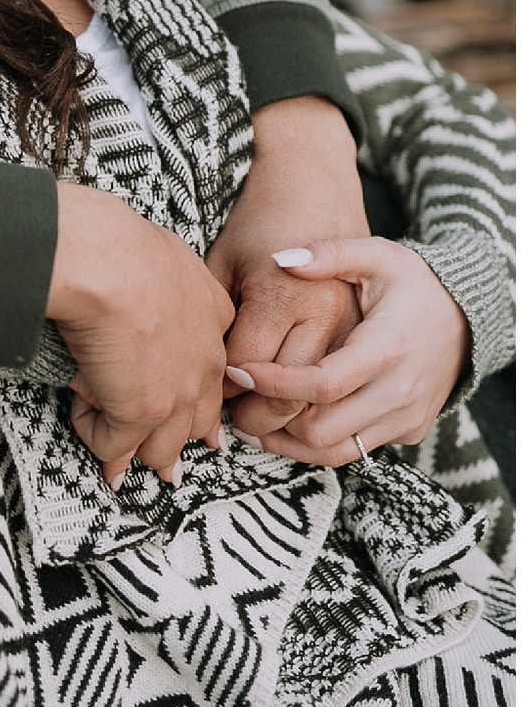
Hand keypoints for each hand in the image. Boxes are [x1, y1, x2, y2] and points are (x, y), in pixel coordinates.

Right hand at [48, 181, 232, 481]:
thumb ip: (164, 280)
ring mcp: (177, 394)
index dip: (195, 400)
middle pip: (198, 422)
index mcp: (214, 317)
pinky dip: (92, 432)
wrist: (106, 261)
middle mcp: (205, 363)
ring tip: (94, 413)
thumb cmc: (120, 245)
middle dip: (172, 439)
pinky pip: (113, 446)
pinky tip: (78, 403)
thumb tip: (134, 284)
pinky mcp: (140, 414)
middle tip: (146, 447)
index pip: (215, 374)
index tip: (183, 415)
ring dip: (126, 438)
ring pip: (162, 449)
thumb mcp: (163, 255)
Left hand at [228, 239, 469, 465]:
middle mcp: (399, 391)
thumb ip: (331, 254)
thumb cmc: (415, 284)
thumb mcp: (378, 255)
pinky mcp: (408, 431)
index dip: (274, 383)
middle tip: (237, 400)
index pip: (322, 384)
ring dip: (289, 442)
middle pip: (321, 428)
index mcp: (387, 347)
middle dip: (273, 419)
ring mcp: (406, 417)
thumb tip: (282, 260)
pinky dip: (318, 443)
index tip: (238, 370)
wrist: (470, 318)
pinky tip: (291, 421)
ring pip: (334, 452)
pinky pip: (355, 451)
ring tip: (252, 421)